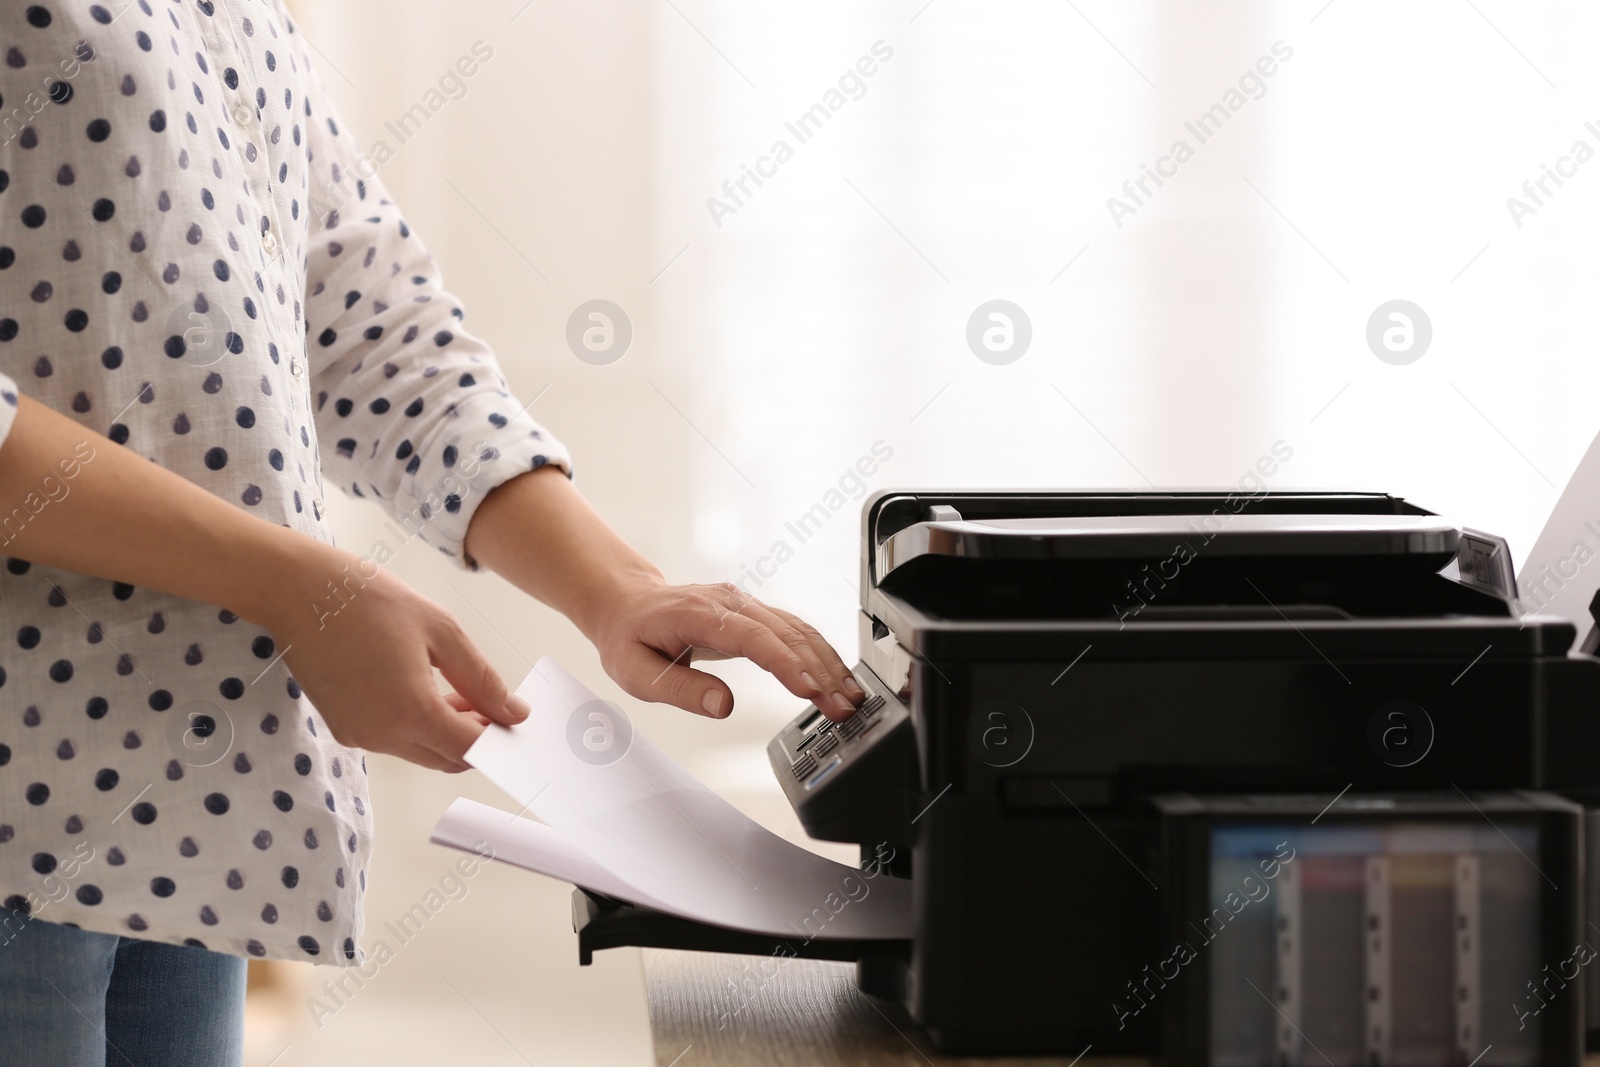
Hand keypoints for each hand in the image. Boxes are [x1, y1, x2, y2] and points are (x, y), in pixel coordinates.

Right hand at [260, 542, 527, 771]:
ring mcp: (359, 736)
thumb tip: (513, 713)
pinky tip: (421, 688)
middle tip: (489, 700)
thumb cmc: (368, 601)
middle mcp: (382, 735)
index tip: (512, 716)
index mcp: (411, 712)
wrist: (299, 592)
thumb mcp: (441, 630)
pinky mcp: (342, 728)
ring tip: (456, 688)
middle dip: (475, 736)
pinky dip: (415, 726)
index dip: (499, 736)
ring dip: (446, 731)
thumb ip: (481, 678)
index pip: (471, 748)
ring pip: (421, 751)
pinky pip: (393, 741)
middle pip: (446, 758)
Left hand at [584, 577, 865, 720]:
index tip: (812, 691)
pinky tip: (835, 676)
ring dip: (828, 663)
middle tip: (845, 709)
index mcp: (701, 614)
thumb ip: (681, 691)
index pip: (756, 639)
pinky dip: (819, 653)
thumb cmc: (629, 638)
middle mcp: (730, 604)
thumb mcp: (637, 674)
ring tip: (850, 698)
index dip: (787, 665)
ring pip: (798, 630)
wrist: (626, 604)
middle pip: (788, 634)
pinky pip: (794, 629)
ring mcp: (745, 604)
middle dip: (822, 672)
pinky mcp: (754, 612)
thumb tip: (722, 706)